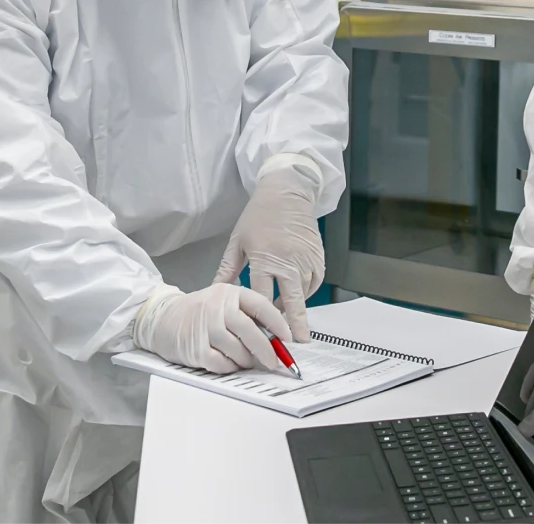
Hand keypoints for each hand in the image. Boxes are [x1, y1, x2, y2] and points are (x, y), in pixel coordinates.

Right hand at [134, 284, 291, 373]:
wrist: (161, 318)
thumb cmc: (197, 312)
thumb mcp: (221, 302)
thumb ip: (246, 315)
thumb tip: (274, 339)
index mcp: (228, 292)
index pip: (260, 306)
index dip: (278, 324)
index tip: (288, 338)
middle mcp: (216, 307)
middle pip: (250, 331)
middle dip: (267, 350)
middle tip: (274, 361)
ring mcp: (205, 328)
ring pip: (238, 351)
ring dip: (247, 361)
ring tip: (246, 361)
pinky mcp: (196, 348)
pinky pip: (223, 364)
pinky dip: (230, 367)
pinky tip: (228, 362)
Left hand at [213, 162, 323, 339]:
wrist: (287, 192)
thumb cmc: (260, 214)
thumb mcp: (237, 241)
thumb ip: (228, 269)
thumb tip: (216, 291)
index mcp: (264, 258)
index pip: (263, 296)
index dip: (261, 317)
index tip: (261, 333)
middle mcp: (287, 261)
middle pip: (291, 300)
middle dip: (294, 323)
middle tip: (297, 342)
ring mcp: (305, 259)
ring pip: (304, 293)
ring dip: (296, 307)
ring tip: (288, 320)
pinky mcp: (318, 257)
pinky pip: (314, 282)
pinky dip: (307, 291)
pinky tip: (296, 294)